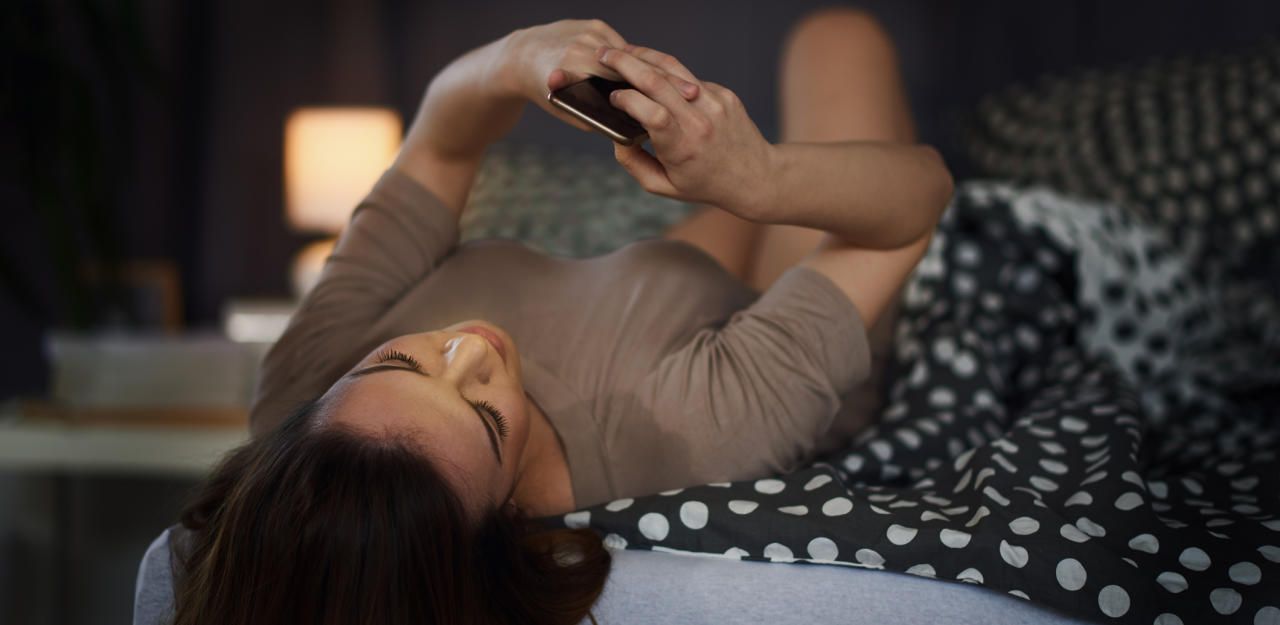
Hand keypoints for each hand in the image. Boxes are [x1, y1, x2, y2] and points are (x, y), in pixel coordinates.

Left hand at [501, 20, 700, 131]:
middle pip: (635, 65)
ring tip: (684, 85)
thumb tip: (629, 129)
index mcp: (578, 69)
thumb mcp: (567, 113)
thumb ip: (596, 120)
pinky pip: (622, 43)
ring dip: (656, 67)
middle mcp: (586, 46)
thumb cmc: (545, 92)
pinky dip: (639, 57)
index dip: (653, 92)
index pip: (624, 82)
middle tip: (693, 93)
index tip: (678, 101)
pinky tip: (660, 72)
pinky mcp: (594, 25)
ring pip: (632, 52)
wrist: (520, 56)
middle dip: (665, 78)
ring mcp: (590, 32)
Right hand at [599, 46, 775, 218]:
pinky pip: (688, 78)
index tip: (614, 98)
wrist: (754, 175)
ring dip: (644, 56)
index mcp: (683, 148)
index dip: (628, 100)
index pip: (653, 113)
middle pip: (658, 82)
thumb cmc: (704, 183)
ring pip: (673, 69)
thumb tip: (615, 136)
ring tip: (623, 52)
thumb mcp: (663, 186)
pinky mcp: (723, 94)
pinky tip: (653, 74)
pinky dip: (667, 74)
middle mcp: (700, 122)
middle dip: (625, 63)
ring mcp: (715, 104)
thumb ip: (633, 163)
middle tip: (603, 55)